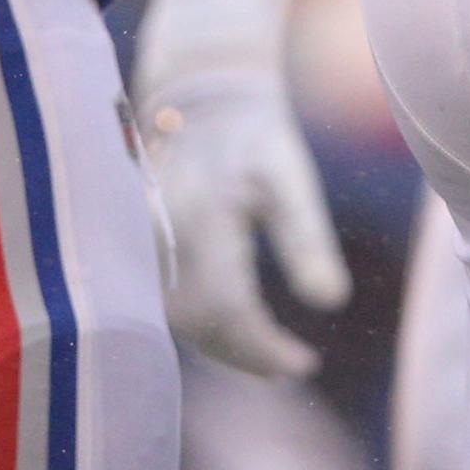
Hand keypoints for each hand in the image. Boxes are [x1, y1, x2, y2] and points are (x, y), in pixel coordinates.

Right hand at [139, 62, 353, 377]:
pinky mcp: (139, 249)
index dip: (264, 347)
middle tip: (290, 366)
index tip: (303, 364)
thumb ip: (307, 239)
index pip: (228, 307)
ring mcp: (143, 244)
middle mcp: (162, 238)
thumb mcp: (291, 178)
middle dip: (244, 354)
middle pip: (199, 324)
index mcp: (202, 218)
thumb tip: (331, 301)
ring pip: (177, 321)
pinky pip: (164, 304)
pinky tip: (235, 333)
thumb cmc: (254, 140)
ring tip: (269, 357)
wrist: (202, 104)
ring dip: (222, 346)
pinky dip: (200, 326)